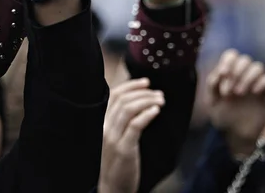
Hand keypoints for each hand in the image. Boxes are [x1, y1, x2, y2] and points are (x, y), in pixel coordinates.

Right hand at [99, 78, 163, 192]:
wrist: (113, 188)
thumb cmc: (118, 163)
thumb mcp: (117, 138)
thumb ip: (123, 122)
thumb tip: (138, 103)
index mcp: (103, 123)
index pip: (114, 95)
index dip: (131, 86)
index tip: (146, 82)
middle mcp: (106, 128)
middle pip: (123, 100)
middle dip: (144, 93)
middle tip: (160, 94)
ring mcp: (113, 138)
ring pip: (129, 109)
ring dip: (147, 101)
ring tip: (161, 101)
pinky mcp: (124, 149)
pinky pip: (135, 125)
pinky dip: (147, 114)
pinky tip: (156, 111)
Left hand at [207, 49, 264, 156]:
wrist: (236, 134)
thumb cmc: (222, 116)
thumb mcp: (212, 101)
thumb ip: (212, 85)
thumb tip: (220, 73)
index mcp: (229, 73)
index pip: (231, 55)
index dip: (228, 61)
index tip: (223, 74)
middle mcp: (243, 75)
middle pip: (244, 59)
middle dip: (236, 72)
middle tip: (229, 91)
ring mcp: (257, 83)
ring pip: (258, 66)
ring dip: (247, 77)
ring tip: (239, 93)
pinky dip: (262, 82)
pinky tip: (254, 93)